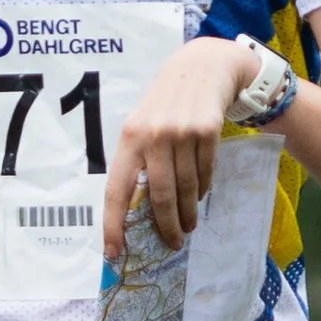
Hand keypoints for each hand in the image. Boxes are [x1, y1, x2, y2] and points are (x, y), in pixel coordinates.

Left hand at [101, 38, 247, 260]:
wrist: (201, 68)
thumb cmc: (164, 103)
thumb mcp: (141, 123)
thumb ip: (137, 159)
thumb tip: (133, 210)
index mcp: (129, 137)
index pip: (117, 189)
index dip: (113, 224)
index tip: (114, 252)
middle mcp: (153, 135)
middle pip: (160, 196)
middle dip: (165, 226)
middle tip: (171, 244)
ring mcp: (182, 133)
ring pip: (186, 188)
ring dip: (187, 213)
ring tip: (188, 226)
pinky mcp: (207, 131)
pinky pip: (205, 173)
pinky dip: (202, 189)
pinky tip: (199, 195)